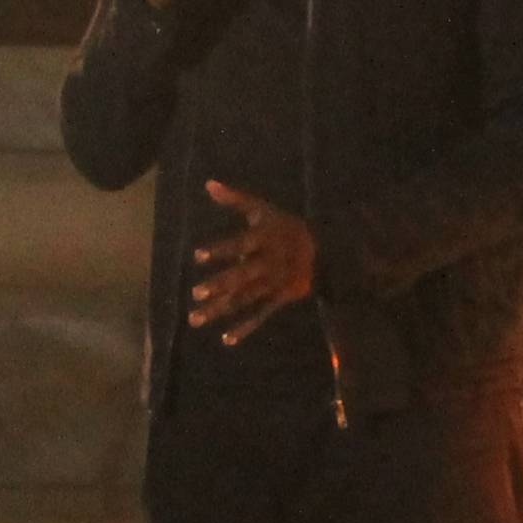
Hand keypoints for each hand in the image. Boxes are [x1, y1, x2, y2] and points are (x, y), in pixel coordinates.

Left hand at [190, 179, 316, 339]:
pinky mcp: (281, 299)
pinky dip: (245, 328)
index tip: (198, 256)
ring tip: (196, 319)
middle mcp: (270, 263)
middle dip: (221, 285)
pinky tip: (226, 339)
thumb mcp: (264, 209)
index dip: (221, 250)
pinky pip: (262, 315)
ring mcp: (276, 284)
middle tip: (196, 294)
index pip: (242, 244)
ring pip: (246, 298)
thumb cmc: (286, 227)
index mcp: (267, 238)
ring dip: (222, 309)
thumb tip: (208, 183)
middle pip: (243, 276)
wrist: (326, 251)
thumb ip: (236, 199)